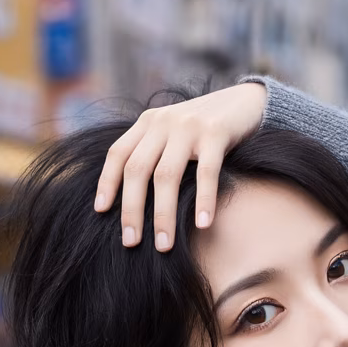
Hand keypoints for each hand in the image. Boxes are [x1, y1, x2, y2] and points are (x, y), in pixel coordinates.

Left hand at [93, 82, 267, 250]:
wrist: (246, 100)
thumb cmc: (206, 128)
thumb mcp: (172, 133)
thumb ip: (154, 153)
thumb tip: (134, 199)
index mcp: (148, 123)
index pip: (118, 154)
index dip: (106, 183)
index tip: (101, 212)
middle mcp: (163, 122)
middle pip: (137, 170)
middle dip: (131, 209)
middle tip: (130, 242)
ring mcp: (189, 127)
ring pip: (166, 176)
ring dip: (163, 215)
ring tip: (164, 245)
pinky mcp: (216, 133)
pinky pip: (206, 172)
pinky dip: (203, 200)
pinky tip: (203, 224)